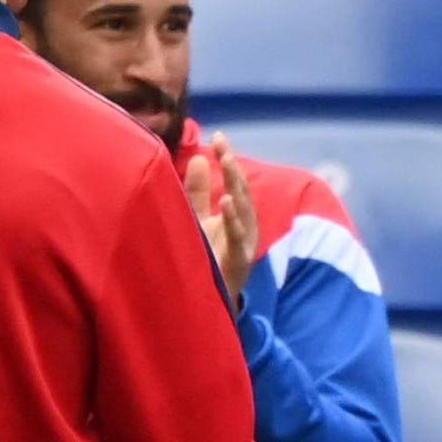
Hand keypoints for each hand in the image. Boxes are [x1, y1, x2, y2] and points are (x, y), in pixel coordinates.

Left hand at [191, 137, 258, 310]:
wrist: (203, 306)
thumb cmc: (203, 262)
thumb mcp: (197, 221)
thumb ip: (198, 193)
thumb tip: (198, 157)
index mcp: (235, 218)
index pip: (234, 182)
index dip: (228, 160)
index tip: (218, 135)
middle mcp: (243, 229)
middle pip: (242, 192)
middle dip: (233, 168)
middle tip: (223, 144)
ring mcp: (243, 246)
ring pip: (245, 210)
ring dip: (236, 185)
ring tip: (227, 162)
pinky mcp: (238, 263)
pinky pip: (238, 238)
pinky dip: (234, 219)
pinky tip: (227, 201)